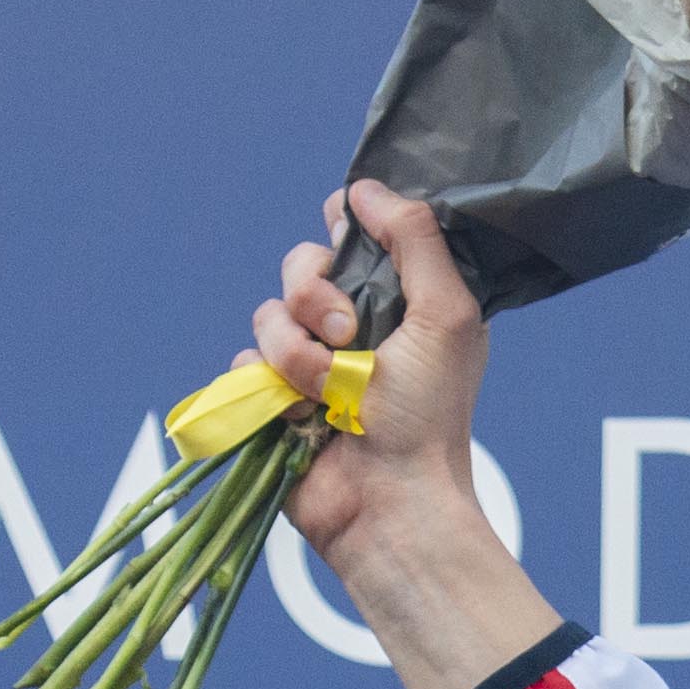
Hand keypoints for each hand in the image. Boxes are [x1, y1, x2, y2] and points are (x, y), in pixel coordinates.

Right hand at [251, 182, 559, 688]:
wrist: (389, 500)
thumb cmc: (429, 415)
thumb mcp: (447, 315)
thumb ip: (415, 240)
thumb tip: (363, 188)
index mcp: (400, 303)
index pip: (357, 235)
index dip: (344, 226)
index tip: (345, 229)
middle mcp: (353, 328)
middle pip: (302, 264)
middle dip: (315, 292)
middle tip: (348, 333)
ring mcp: (309, 364)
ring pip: (268, 313)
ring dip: (294, 349)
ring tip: (328, 392)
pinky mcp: (271, 400)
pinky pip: (242, 362)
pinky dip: (266, 384)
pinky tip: (299, 413)